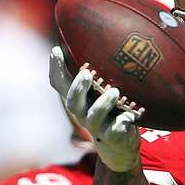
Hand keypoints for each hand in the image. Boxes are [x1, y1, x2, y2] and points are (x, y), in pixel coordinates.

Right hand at [49, 46, 140, 171]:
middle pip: (72, 103)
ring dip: (103, 104)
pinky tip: (128, 117)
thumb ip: (99, 73)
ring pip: (94, 116)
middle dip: (77, 88)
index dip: (56, 70)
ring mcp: (98, 128)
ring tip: (114, 91)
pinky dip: (122, 123)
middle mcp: (84, 114)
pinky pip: (116, 132)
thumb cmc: (110, 112)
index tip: (56, 50)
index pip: (60, 86)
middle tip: (86, 73)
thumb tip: (98, 37)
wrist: (119, 147)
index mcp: (78, 101)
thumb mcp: (101, 92)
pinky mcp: (114, 138)